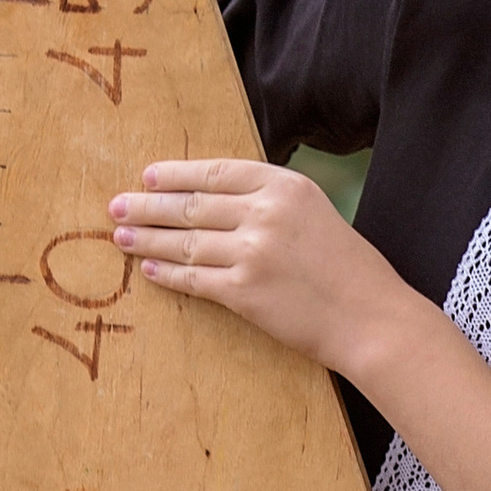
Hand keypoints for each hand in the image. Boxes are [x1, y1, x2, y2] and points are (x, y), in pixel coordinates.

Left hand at [110, 158, 401, 370]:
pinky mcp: (244, 292)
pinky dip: (166, 274)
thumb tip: (216, 202)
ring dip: (147, 239)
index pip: (215, 172)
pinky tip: (149, 269)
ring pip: (185, 241)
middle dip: (148, 205)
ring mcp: (252, 252)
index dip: (176, 174)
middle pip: (191, 204)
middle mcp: (265, 213)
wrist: (372, 317)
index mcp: (285, 186)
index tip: (149, 176)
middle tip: (118, 206)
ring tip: (122, 237)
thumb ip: (271, 202)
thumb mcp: (315, 214)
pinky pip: (192, 279)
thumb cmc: (349, 270)